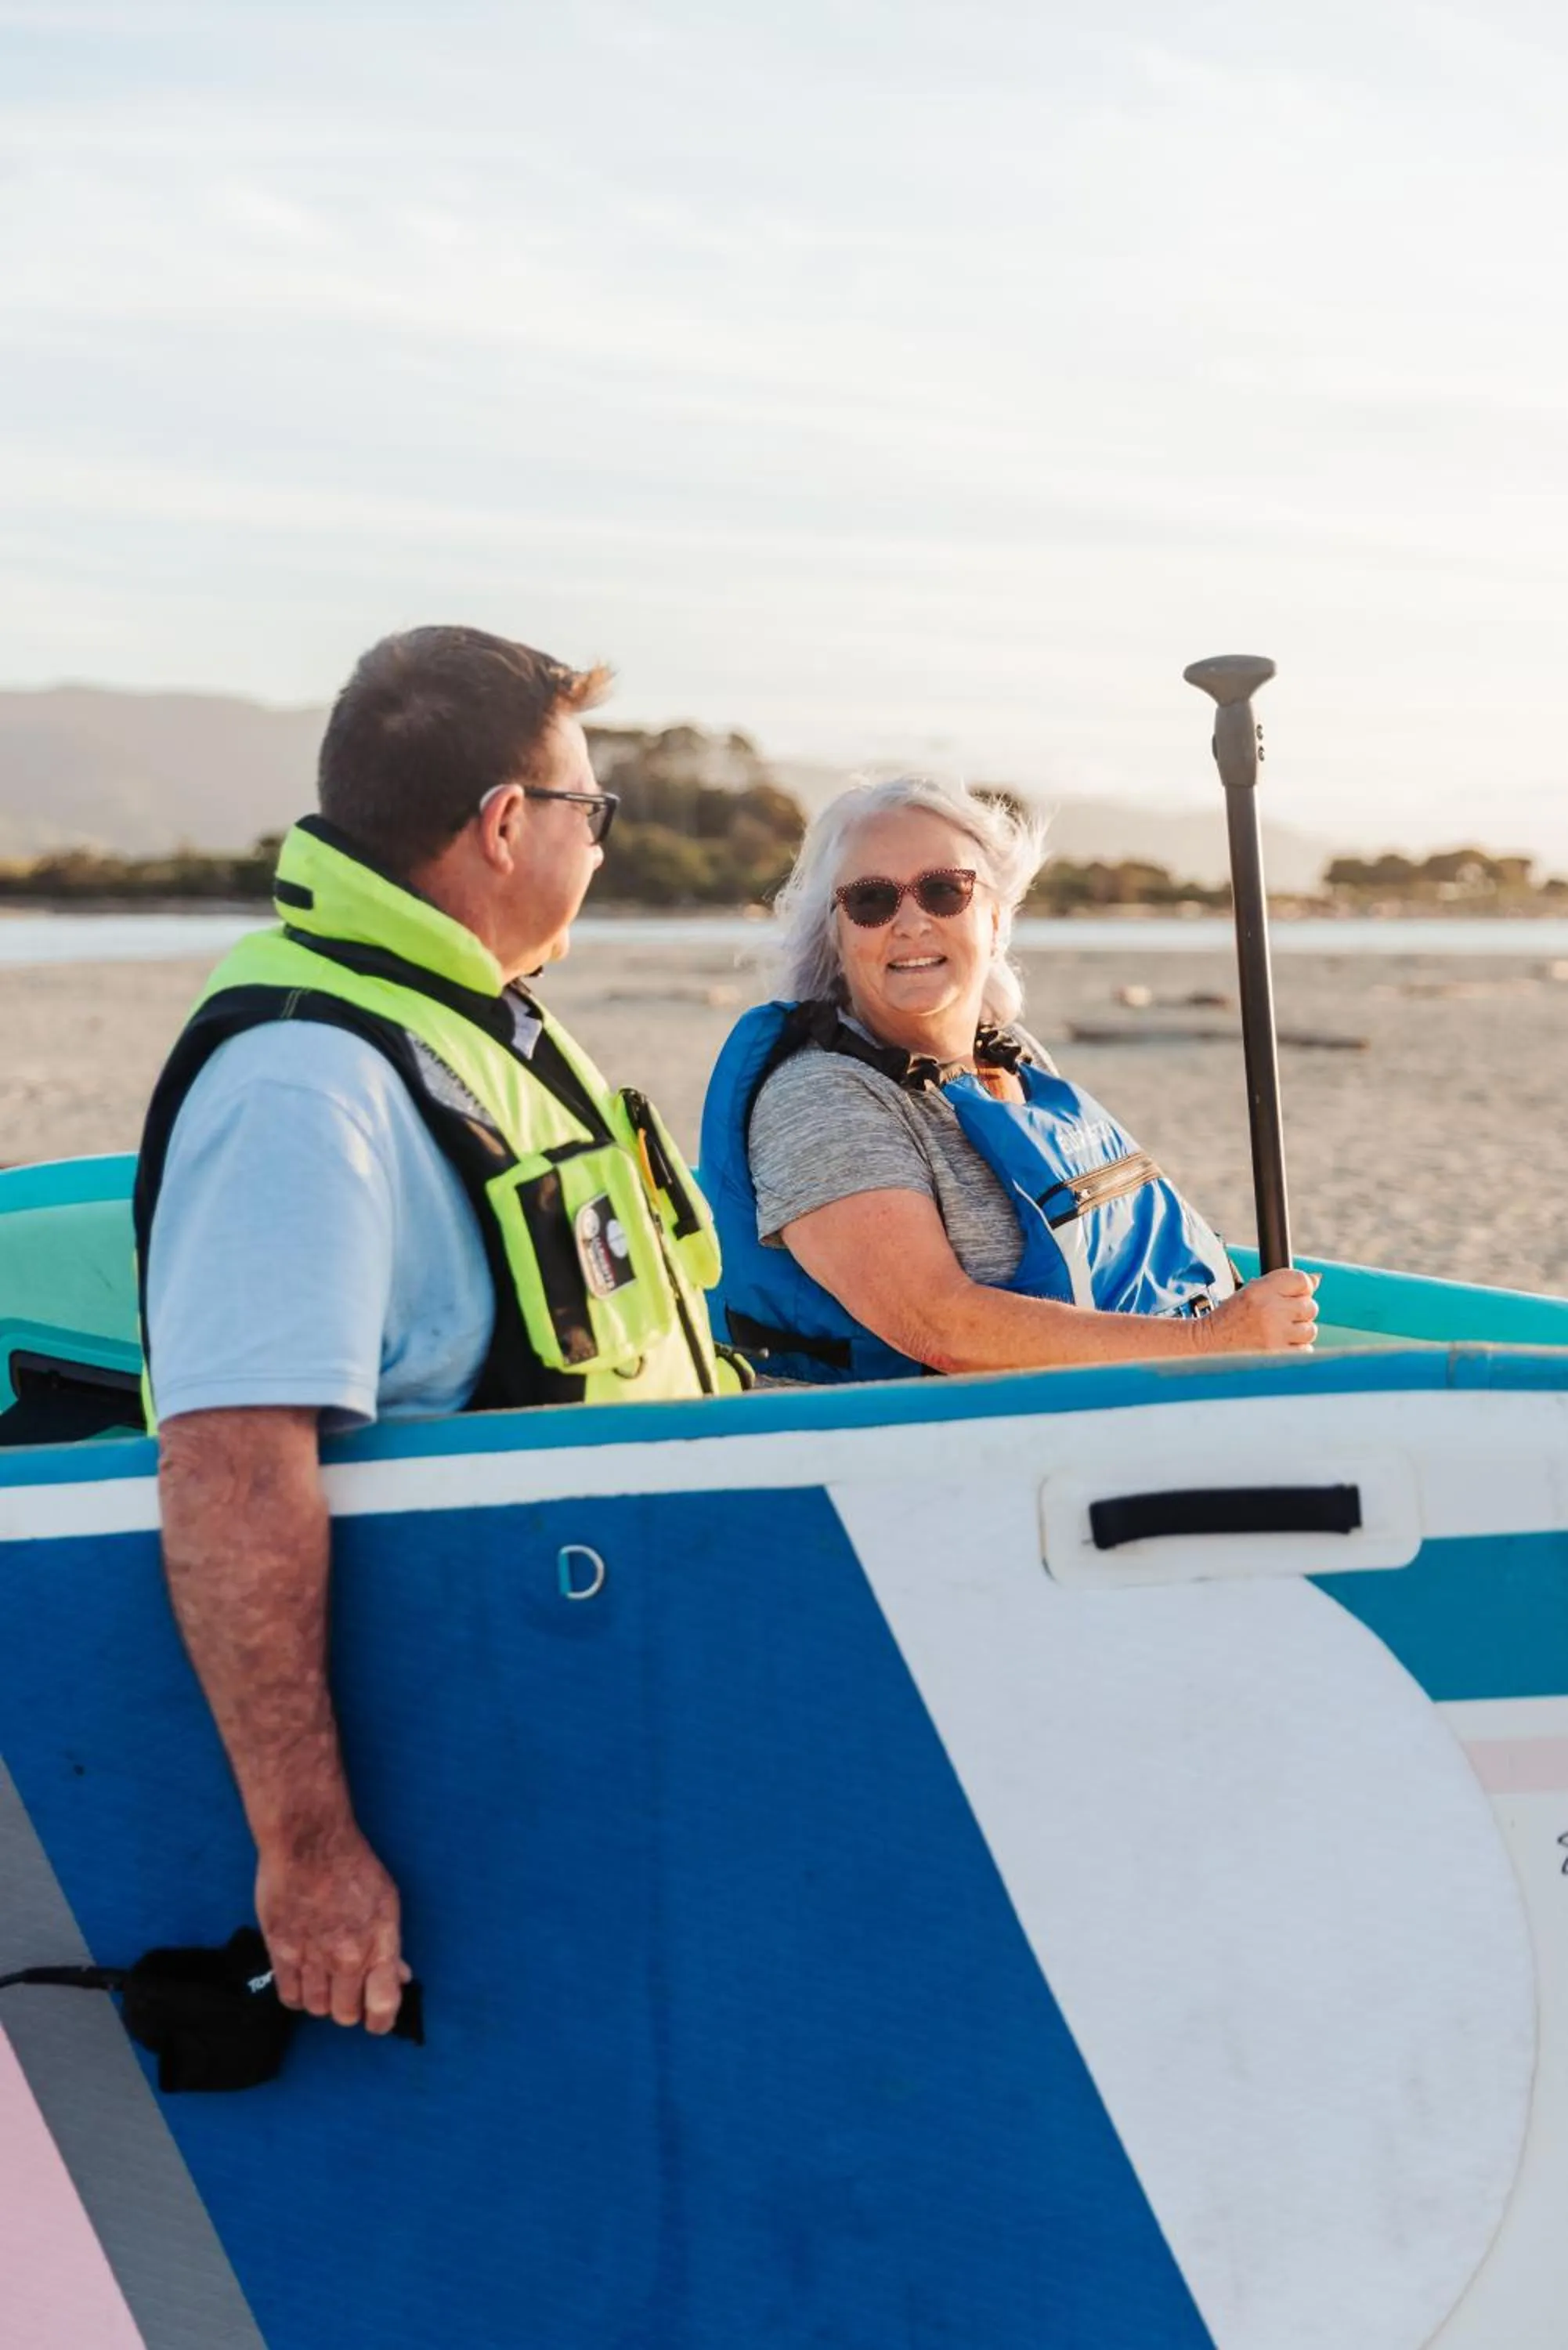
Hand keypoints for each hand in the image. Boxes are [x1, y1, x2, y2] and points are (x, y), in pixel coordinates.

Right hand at [256, 1818, 410, 2034]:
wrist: (309, 1842)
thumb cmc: (353, 1866)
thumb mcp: (387, 1901)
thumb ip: (390, 1945)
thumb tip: (400, 1975)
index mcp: (378, 1944)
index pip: (384, 2006)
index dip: (381, 2021)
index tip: (376, 2020)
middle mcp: (347, 1958)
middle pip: (346, 2015)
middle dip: (349, 2007)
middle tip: (347, 1989)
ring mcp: (312, 1958)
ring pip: (317, 2009)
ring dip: (322, 2000)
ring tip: (323, 1978)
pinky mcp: (281, 1952)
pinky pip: (289, 1997)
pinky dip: (297, 1994)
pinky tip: (302, 1977)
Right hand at [1200, 1267, 1318, 1353]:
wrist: (1207, 1347)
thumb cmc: (1230, 1320)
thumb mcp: (1250, 1293)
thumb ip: (1282, 1285)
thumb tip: (1316, 1279)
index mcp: (1259, 1289)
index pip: (1301, 1280)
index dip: (1301, 1289)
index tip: (1293, 1297)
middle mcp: (1269, 1309)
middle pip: (1310, 1306)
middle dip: (1299, 1313)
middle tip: (1279, 1319)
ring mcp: (1276, 1334)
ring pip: (1310, 1330)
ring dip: (1298, 1333)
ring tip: (1276, 1335)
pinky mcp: (1279, 1355)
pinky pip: (1305, 1350)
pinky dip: (1295, 1350)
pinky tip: (1277, 1347)